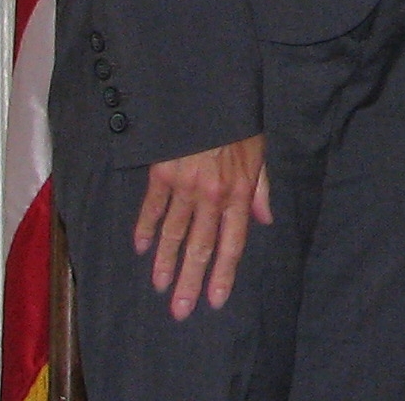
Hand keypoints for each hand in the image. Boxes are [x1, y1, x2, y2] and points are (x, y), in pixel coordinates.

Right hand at [132, 134, 268, 317]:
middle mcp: (212, 194)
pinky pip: (152, 208)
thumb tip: (264, 220)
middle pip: (201, 246)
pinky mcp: (161, 174)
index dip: (223, 273)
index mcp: (238, 191)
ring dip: (165, 262)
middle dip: (191, 281)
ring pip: (174, 233)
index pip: (232, 242)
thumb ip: (260, 189)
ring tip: (160, 287)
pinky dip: (145, 228)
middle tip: (180, 311)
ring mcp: (185, 185)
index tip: (214, 301)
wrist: (209, 94)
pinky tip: (140, 247)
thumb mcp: (259, 152)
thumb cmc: (237, 123)